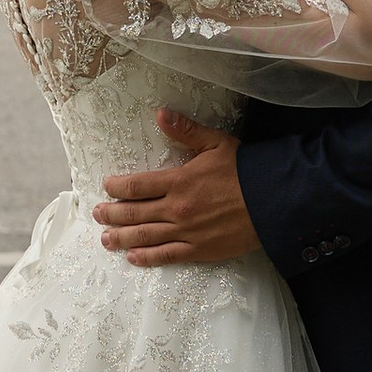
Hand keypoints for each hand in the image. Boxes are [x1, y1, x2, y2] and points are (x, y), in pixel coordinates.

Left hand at [93, 112, 259, 265]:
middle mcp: (177, 208)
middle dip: (111, 213)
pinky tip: (133, 257)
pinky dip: (147, 257)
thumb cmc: (246, 170)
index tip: (106, 187)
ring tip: (105, 238)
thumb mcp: (216, 143)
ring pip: (144, 236)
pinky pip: (166, 255)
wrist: (274, 201)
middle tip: (97, 214)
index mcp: (179, 181)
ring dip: (121, 237)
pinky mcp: (199, 250)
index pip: (137, 185)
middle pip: (134, 213)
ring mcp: (186, 232)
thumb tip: (161, 113)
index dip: (117, 187)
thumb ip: (186, 131)